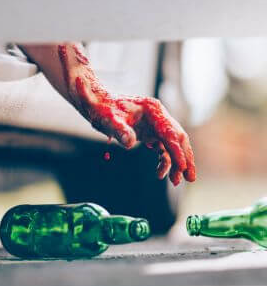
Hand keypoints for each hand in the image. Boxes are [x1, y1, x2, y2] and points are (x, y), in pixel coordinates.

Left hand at [76, 80, 195, 185]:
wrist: (97, 104)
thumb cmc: (102, 109)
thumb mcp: (109, 120)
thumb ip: (120, 130)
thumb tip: (130, 143)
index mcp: (153, 110)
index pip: (170, 132)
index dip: (177, 150)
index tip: (182, 167)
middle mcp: (158, 116)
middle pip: (178, 138)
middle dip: (185, 158)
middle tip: (190, 178)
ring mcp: (155, 124)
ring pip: (172, 145)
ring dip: (176, 162)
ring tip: (175, 181)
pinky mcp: (150, 133)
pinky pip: (162, 148)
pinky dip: (164, 160)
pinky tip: (161, 173)